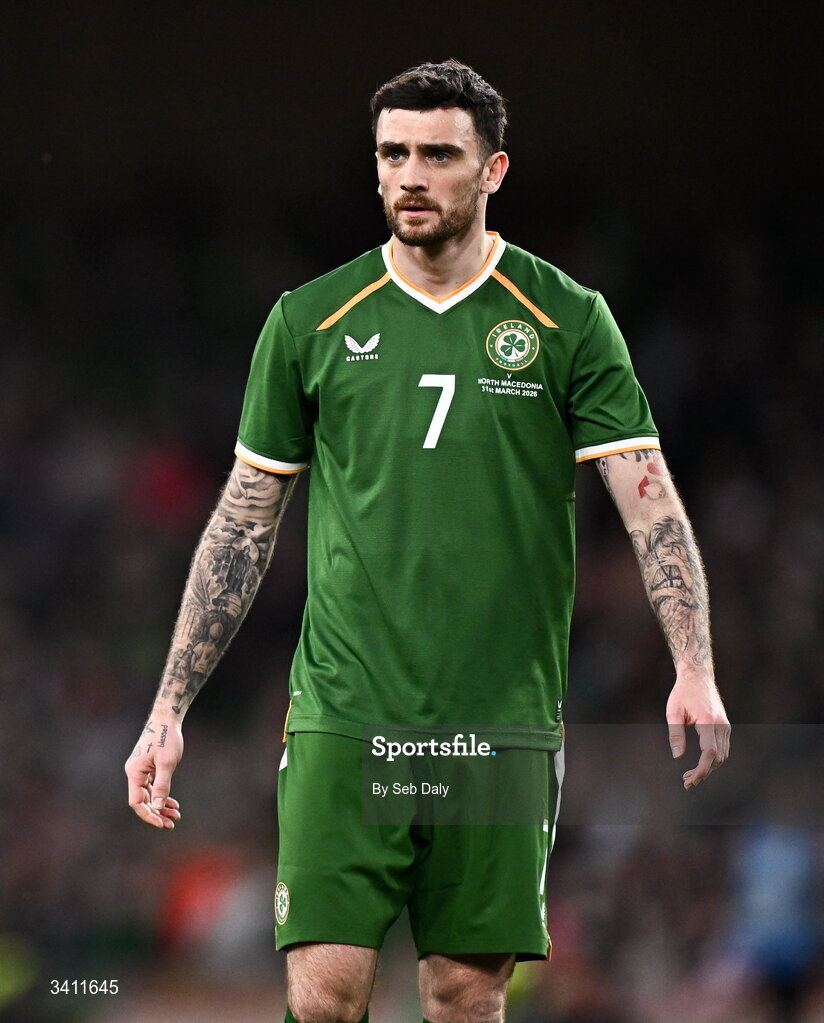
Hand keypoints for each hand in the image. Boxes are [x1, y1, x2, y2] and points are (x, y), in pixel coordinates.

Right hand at [124, 718, 183, 827]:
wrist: (166, 718)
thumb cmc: (166, 738)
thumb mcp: (167, 763)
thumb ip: (162, 785)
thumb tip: (158, 806)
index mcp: (134, 772)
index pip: (137, 802)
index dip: (149, 814)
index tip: (162, 823)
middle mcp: (134, 773)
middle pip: (143, 801)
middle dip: (157, 813)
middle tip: (172, 824)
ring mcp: (140, 770)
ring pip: (148, 795)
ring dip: (161, 806)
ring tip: (176, 816)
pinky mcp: (148, 767)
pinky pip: (152, 787)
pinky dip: (162, 795)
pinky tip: (173, 804)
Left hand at [666, 674, 729, 789]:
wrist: (698, 676)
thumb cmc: (683, 692)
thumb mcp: (673, 711)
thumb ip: (675, 733)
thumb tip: (677, 756)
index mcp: (708, 720)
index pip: (709, 752)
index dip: (702, 770)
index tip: (690, 781)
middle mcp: (721, 724)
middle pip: (717, 758)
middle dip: (703, 773)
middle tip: (686, 782)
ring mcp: (725, 725)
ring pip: (722, 755)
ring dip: (709, 768)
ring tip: (690, 775)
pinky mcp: (724, 725)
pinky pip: (722, 748)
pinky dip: (713, 760)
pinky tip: (700, 765)